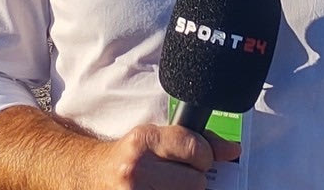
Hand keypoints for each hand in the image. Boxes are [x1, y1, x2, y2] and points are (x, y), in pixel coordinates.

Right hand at [92, 124, 239, 189]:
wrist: (90, 175)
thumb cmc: (128, 157)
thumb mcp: (156, 139)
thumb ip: (196, 141)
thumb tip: (233, 150)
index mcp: (144, 141)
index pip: (196, 149)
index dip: (202, 156)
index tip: (194, 158)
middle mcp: (137, 169)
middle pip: (196, 183)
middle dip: (192, 180)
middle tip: (175, 177)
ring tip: (165, 186)